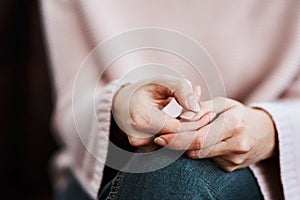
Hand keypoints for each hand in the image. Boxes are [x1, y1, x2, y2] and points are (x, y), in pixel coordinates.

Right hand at [113, 76, 203, 151]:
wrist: (125, 103)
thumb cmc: (146, 90)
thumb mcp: (163, 81)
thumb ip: (182, 90)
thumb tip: (196, 109)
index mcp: (141, 118)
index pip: (177, 128)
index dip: (194, 122)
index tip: (207, 113)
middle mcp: (138, 137)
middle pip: (177, 140)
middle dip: (195, 129)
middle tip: (209, 117)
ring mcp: (141, 147)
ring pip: (175, 146)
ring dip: (188, 133)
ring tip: (198, 118)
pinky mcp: (146, 151)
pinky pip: (170, 146)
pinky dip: (180, 137)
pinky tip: (186, 125)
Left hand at [154, 97, 276, 170]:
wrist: (265, 134)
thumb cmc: (240, 114)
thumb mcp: (223, 103)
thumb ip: (201, 108)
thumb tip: (182, 117)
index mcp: (235, 124)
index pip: (199, 138)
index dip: (177, 139)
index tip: (160, 138)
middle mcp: (236, 145)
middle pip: (196, 150)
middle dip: (177, 143)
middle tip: (162, 138)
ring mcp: (234, 160)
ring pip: (199, 155)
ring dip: (188, 146)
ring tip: (189, 134)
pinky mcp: (230, 167)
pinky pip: (206, 159)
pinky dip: (199, 151)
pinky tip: (204, 141)